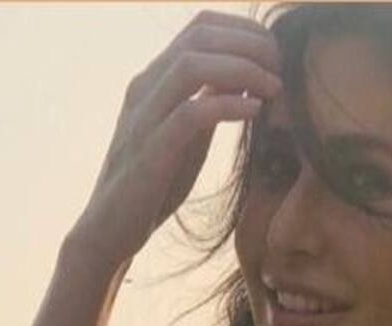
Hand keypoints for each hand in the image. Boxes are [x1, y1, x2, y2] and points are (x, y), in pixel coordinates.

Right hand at [65, 10, 281, 277]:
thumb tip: (246, 78)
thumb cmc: (154, 184)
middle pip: (200, 37)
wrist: (110, 231)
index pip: (201, 27)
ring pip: (192, 66)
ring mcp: (144, 118)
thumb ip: (208, 102)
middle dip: (250, 45)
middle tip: (282, 70)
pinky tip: (255, 111)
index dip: (246, 31)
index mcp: (155, 80)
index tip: (278, 57)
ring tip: (274, 88)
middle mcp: (145, 89)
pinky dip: (228, 105)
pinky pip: (190, 114)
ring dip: (243, 69)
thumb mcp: (188, 135)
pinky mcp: (149, 153)